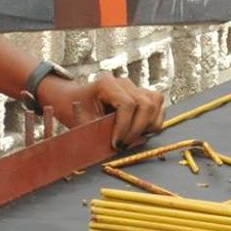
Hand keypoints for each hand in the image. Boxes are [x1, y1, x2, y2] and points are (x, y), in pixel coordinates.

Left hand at [38, 71, 164, 148]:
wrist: (73, 98)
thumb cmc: (74, 109)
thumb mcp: (81, 122)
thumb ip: (98, 132)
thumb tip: (118, 148)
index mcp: (106, 84)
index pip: (127, 104)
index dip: (125, 127)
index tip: (117, 145)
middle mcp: (123, 82)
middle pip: (146, 104)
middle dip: (137, 129)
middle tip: (124, 146)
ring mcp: (135, 86)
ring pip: (155, 103)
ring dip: (148, 126)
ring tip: (131, 139)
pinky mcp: (143, 94)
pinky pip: (158, 106)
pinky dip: (154, 121)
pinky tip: (140, 132)